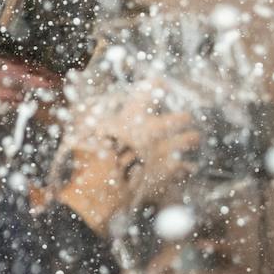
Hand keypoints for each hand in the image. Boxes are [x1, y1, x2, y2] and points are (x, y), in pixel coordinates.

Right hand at [56, 85, 201, 231]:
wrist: (102, 190)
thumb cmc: (90, 160)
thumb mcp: (82, 134)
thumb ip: (86, 118)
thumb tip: (82, 107)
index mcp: (130, 117)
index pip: (148, 92)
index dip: (156, 85)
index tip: (161, 82)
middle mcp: (152, 130)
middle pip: (180, 117)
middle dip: (182, 119)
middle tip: (183, 119)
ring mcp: (164, 150)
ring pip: (190, 138)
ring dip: (190, 139)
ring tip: (192, 139)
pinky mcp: (170, 171)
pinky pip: (187, 167)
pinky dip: (186, 167)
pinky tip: (185, 167)